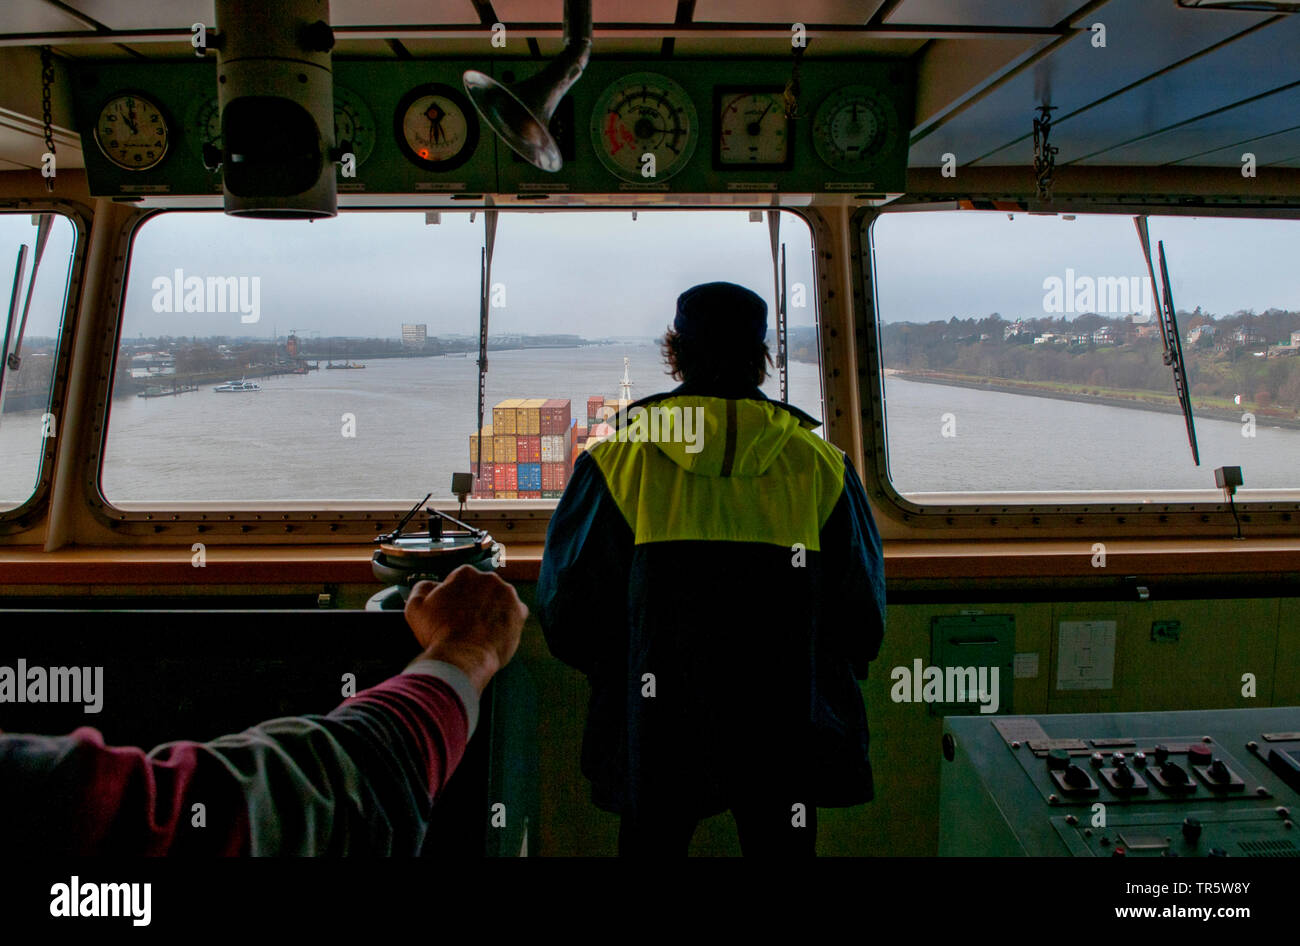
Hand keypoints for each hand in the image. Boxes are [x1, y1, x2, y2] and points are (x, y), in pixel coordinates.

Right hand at [404, 566, 527, 692]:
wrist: (462, 658)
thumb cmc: (438, 633)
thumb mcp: (416, 607)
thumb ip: (422, 588)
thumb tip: (430, 585)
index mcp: (466, 573)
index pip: (460, 581)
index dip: (454, 598)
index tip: (450, 613)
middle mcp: (489, 579)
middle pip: (481, 589)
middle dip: (474, 602)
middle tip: (464, 623)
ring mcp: (507, 595)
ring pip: (498, 600)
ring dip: (491, 611)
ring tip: (478, 630)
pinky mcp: (519, 612)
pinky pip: (513, 614)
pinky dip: (505, 622)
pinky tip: (493, 633)